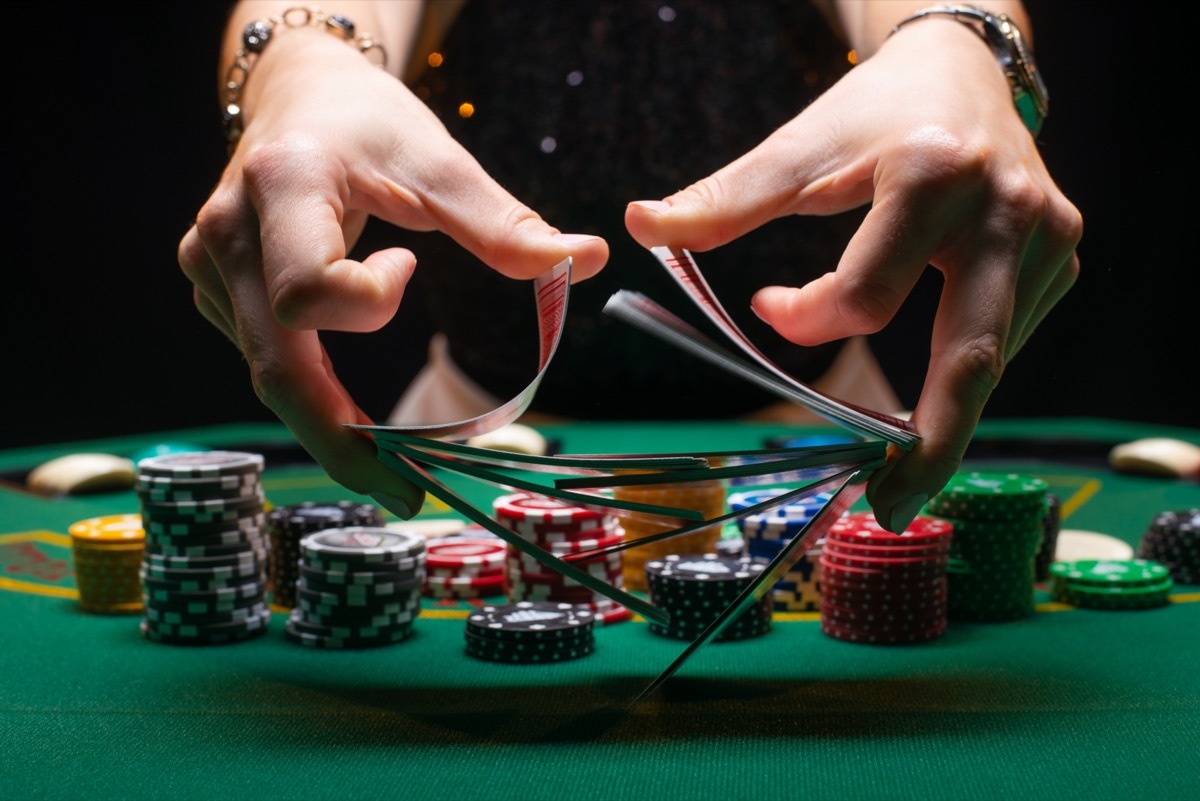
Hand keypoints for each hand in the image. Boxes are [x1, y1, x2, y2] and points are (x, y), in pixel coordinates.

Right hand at [178, 27, 607, 515]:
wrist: (297, 95)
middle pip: (275, 364)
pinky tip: (350, 413)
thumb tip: (586, 262)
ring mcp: (209, 268)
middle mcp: (226, 235)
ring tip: (394, 474)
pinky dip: (313, 393)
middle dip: (341, 439)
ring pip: (268, 372)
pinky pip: (266, 357)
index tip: (408, 264)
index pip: (306, 289)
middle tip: (406, 495)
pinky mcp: (214, 292)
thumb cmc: (370, 122)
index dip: (367, 302)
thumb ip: (502, 222)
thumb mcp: (437, 159)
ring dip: (330, 425)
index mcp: (280, 186)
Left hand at [625, 18, 1080, 531]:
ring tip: (904, 467)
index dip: (806, 319)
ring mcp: (1046, 240)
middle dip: (932, 446)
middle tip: (889, 510)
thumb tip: (638, 225)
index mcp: (934, 177)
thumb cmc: (874, 111)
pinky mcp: (1059, 258)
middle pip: (970, 358)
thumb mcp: (800, 147)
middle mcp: (1006, 213)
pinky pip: (1006, 337)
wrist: (965, 68)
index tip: (767, 304)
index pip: (867, 296)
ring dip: (944, 412)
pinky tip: (937, 386)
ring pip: (988, 357)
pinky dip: (965, 371)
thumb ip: (724, 200)